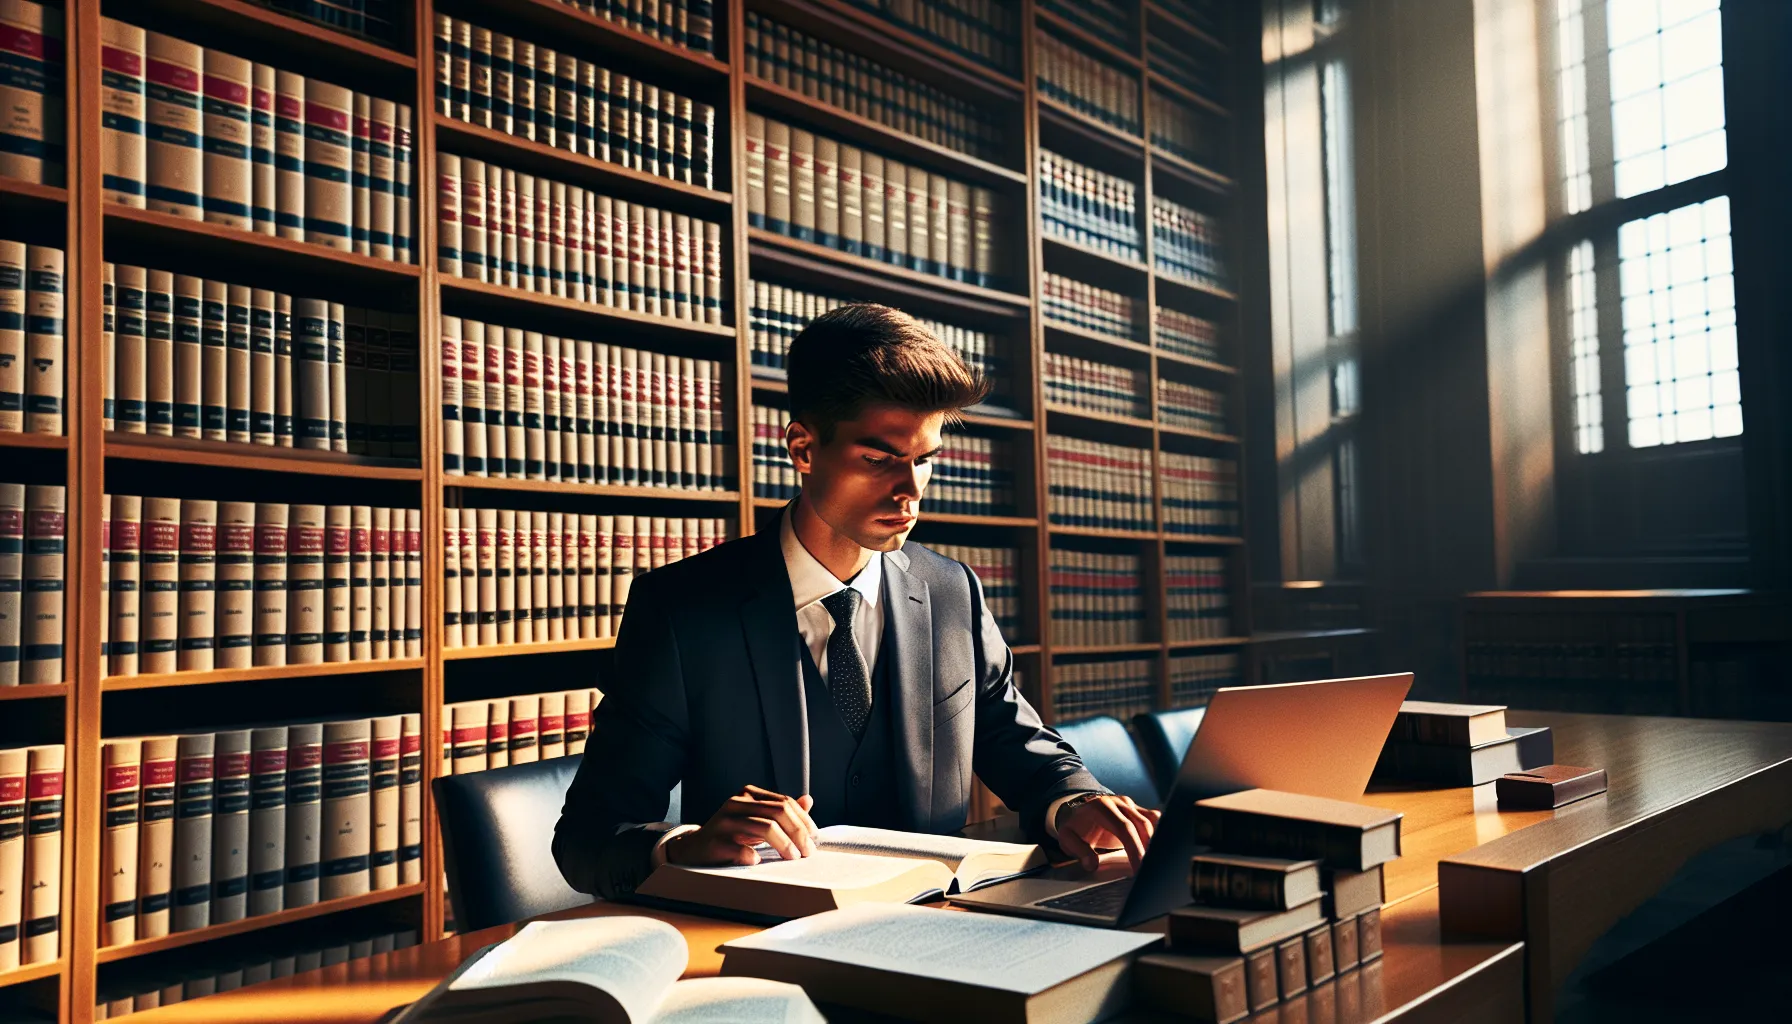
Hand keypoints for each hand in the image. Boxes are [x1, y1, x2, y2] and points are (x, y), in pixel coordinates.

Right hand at [664, 784, 819, 866]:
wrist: (693, 849)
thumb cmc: (731, 835)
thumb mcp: (757, 819)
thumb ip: (781, 811)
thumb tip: (808, 800)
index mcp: (748, 795)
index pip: (785, 803)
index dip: (803, 821)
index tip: (813, 839)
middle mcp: (736, 804)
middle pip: (778, 813)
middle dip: (798, 833)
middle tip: (807, 852)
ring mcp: (724, 821)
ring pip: (765, 827)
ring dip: (784, 845)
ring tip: (793, 858)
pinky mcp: (714, 841)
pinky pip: (740, 848)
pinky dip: (754, 855)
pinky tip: (759, 861)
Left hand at [1056, 794, 1160, 872]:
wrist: (1079, 810)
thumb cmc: (1075, 826)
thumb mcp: (1067, 838)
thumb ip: (1079, 850)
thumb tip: (1091, 864)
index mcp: (1101, 807)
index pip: (1124, 828)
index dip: (1135, 849)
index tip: (1139, 868)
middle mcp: (1119, 802)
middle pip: (1142, 825)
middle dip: (1148, 850)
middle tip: (1150, 872)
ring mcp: (1130, 804)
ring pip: (1151, 822)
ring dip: (1155, 843)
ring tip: (1155, 864)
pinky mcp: (1138, 809)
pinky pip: (1154, 820)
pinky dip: (1159, 834)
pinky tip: (1158, 851)